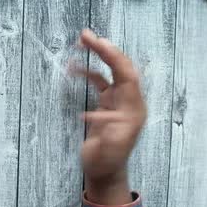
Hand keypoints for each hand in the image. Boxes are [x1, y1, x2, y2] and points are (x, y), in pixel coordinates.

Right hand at [73, 29, 146, 204]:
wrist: (104, 172)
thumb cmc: (106, 162)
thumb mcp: (108, 152)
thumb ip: (108, 134)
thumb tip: (96, 115)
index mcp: (133, 109)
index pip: (128, 76)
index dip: (115, 59)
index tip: (99, 44)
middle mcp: (129, 101)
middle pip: (121, 68)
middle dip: (106, 49)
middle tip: (87, 35)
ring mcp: (119, 100)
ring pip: (111, 70)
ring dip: (98, 54)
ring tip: (82, 40)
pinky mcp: (108, 102)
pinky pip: (100, 80)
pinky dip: (87, 71)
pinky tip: (73, 67)